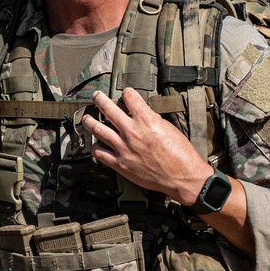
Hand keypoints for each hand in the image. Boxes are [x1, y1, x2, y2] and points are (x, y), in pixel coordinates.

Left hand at [82, 88, 211, 204]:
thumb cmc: (180, 154)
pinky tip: (96, 145)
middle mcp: (132, 131)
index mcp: (146, 120)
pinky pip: (99, 153)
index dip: (127, 92)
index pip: (130, 97)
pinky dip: (96, 147)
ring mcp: (123, 148)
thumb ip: (151, 119)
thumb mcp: (168, 128)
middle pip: (108, 109)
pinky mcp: (120, 164)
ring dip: (90, 121)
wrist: (182, 177)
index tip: (125, 93)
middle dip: (99, 99)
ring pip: (98, 129)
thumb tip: (141, 115)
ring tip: (86, 118)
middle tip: (96, 96)